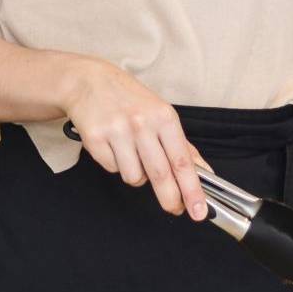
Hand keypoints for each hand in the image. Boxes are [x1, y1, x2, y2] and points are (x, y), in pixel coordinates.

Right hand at [61, 60, 207, 219]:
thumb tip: (203, 172)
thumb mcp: (161, 114)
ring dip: (136, 174)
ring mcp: (117, 132)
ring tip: (132, 153)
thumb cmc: (129, 98)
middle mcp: (141, 123)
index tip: (199, 210)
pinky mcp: (95, 139)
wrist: (88, 81)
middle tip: (174, 208)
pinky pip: (112, 169)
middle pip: (160, 175)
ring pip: (134, 177)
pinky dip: (116, 164)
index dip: (192, 190)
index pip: (182, 161)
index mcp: (163, 117)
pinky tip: (113, 146)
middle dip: (170, 199)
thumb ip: (182, 145)